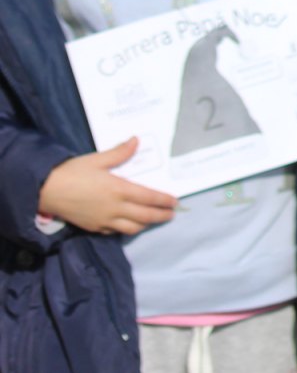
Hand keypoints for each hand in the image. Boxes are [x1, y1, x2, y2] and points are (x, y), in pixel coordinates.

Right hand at [37, 138, 177, 235]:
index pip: (149, 198)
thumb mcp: (97, 159)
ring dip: (145, 224)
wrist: (45, 190)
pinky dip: (126, 229)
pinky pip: (114, 232)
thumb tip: (136, 140)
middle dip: (161, 216)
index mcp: (119, 189)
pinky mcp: (92, 227)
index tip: (175, 202)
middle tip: (172, 214)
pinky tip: (129, 225)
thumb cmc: (72, 172)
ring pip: (131, 228)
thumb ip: (119, 152)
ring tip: (153, 220)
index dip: (164, 201)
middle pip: (145, 216)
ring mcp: (103, 220)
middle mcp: (115, 208)